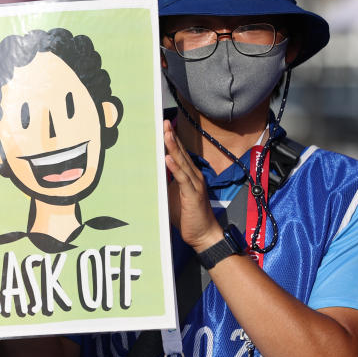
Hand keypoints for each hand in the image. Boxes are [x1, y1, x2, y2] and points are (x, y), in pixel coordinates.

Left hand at [163, 120, 221, 251]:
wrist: (204, 234)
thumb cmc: (188, 215)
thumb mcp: (174, 195)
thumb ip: (167, 182)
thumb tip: (154, 172)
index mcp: (190, 175)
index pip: (180, 153)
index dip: (172, 139)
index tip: (164, 125)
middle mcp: (194, 176)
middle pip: (181, 152)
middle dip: (172, 137)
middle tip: (164, 122)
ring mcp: (195, 184)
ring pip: (182, 162)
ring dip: (173, 147)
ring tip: (165, 133)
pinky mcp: (193, 195)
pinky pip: (183, 179)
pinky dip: (175, 168)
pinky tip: (168, 158)